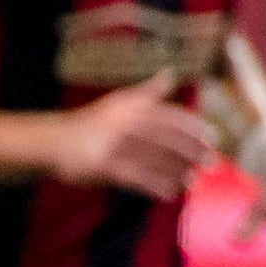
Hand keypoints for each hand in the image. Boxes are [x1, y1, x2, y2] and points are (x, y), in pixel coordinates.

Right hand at [48, 76, 217, 198]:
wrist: (52, 141)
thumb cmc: (90, 122)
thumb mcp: (118, 102)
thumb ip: (147, 91)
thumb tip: (170, 73)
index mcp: (130, 108)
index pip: (168, 116)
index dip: (193, 127)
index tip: (213, 138)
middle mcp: (123, 124)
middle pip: (166, 139)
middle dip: (191, 152)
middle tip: (211, 163)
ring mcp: (113, 146)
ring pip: (154, 160)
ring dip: (177, 172)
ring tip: (192, 181)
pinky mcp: (103, 167)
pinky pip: (137, 178)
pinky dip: (156, 186)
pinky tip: (170, 193)